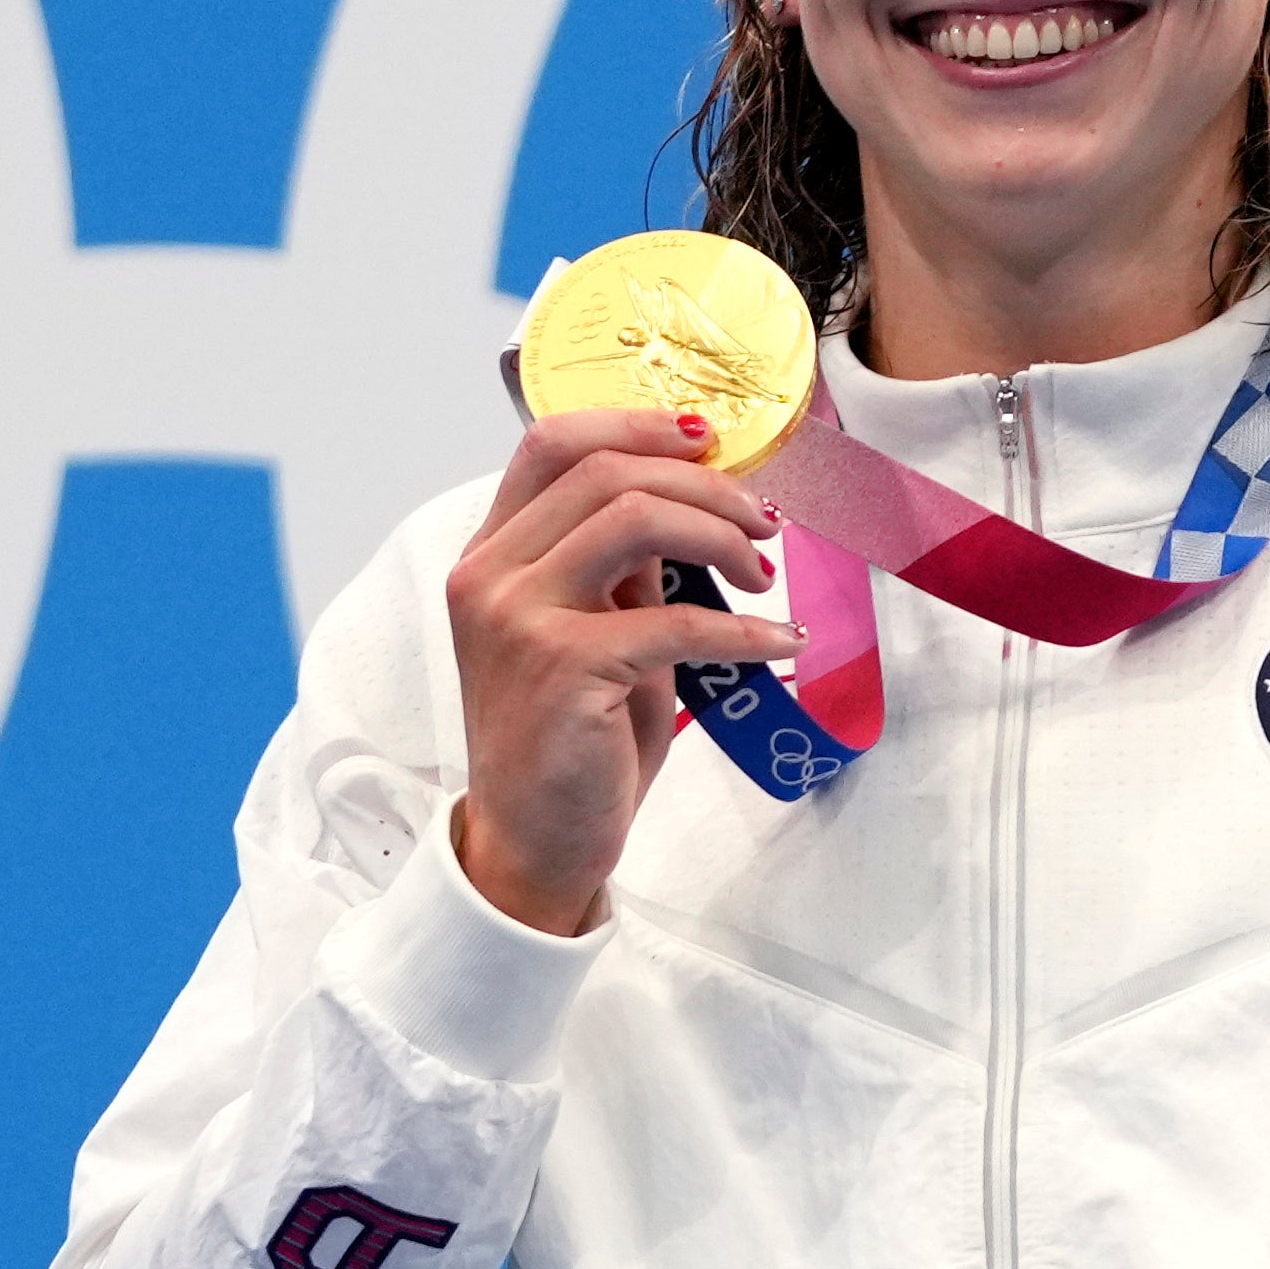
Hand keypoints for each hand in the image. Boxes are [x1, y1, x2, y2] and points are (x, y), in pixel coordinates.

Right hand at [443, 404, 791, 936]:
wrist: (536, 843)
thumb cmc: (572, 742)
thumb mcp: (595, 634)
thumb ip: (621, 567)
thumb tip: (694, 502)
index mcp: (491, 555)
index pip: (552, 444)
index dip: (639, 424)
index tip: (711, 440)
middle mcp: (489, 575)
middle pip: (605, 470)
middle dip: (704, 485)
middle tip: (763, 522)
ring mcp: (518, 619)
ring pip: (635, 517)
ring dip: (720, 536)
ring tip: (764, 575)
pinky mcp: (562, 668)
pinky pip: (675, 619)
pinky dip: (743, 627)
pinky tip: (780, 641)